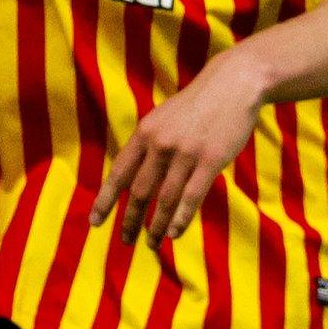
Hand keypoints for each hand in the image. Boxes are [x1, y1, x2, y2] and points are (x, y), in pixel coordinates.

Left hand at [89, 58, 263, 248]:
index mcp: (145, 132)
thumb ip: (148, 145)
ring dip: (156, 226)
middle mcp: (160, 144)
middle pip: (139, 191)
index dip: (106, 200)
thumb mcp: (163, 118)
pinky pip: (191, 197)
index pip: (119, 173)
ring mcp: (186, 153)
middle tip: (126, 241)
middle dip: (131, 220)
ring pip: (165, 199)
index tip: (95, 222)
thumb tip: (133, 177)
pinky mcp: (210, 160)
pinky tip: (173, 234)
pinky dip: (180, 219)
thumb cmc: (196, 105)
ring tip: (151, 244)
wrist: (232, 85)